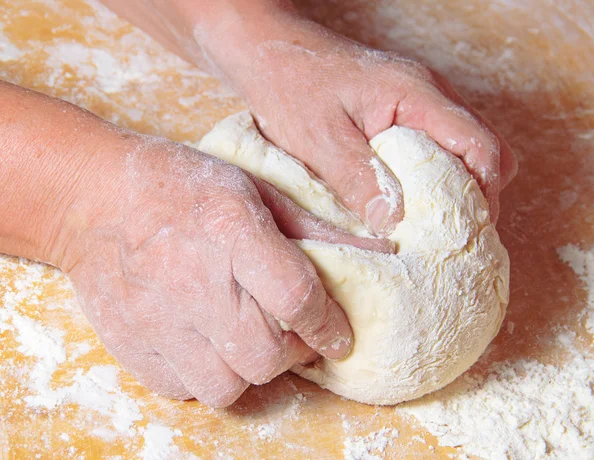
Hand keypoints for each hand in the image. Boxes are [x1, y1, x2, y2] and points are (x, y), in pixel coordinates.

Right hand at [64, 135, 390, 406]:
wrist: (94, 200)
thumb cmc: (180, 187)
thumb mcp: (252, 186)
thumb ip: (312, 225)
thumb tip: (375, 252)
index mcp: (230, 231)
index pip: (297, 298)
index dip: (330, 325)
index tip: (340, 335)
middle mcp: (194, 282)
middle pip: (266, 355)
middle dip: (296, 353)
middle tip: (296, 334)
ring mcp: (157, 321)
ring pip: (228, 386)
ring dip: (252, 370)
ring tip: (251, 340)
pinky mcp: (132, 346)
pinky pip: (187, 389)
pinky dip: (210, 375)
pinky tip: (212, 344)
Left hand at [98, 1, 517, 226]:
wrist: (272, 53)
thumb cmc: (291, 87)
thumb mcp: (319, 140)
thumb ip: (359, 180)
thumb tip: (397, 224)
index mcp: (416, 97)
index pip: (483, 148)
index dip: (483, 195)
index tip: (459, 232)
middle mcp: (430, 96)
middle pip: (484, 154)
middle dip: (473, 199)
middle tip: (441, 237)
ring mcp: (420, 103)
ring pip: (463, 154)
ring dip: (451, 191)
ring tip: (423, 227)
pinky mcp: (405, 113)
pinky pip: (436, 150)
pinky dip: (430, 180)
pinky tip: (404, 202)